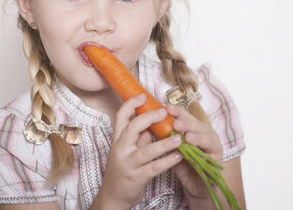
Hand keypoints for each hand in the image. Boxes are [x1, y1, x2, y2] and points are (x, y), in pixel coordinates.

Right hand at [95, 94, 183, 208]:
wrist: (113, 196)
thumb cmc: (123, 169)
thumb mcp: (128, 150)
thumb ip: (140, 137)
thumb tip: (155, 123)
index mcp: (117, 140)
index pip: (120, 117)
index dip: (130, 105)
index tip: (142, 96)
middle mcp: (120, 150)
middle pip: (132, 128)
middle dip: (149, 118)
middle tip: (164, 112)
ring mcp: (127, 164)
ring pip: (146, 151)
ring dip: (164, 143)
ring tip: (180, 137)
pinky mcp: (136, 178)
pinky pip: (154, 168)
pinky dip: (167, 161)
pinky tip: (179, 156)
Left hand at [167, 105, 222, 200]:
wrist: (196, 185)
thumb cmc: (185, 164)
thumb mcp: (174, 148)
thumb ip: (167, 136)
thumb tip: (151, 123)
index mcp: (197, 129)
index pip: (187, 117)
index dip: (178, 112)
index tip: (167, 108)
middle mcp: (207, 135)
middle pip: (198, 126)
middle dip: (187, 124)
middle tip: (176, 123)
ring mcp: (214, 148)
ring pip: (207, 140)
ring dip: (198, 138)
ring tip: (188, 137)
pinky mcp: (217, 163)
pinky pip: (213, 158)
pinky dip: (208, 156)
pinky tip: (203, 156)